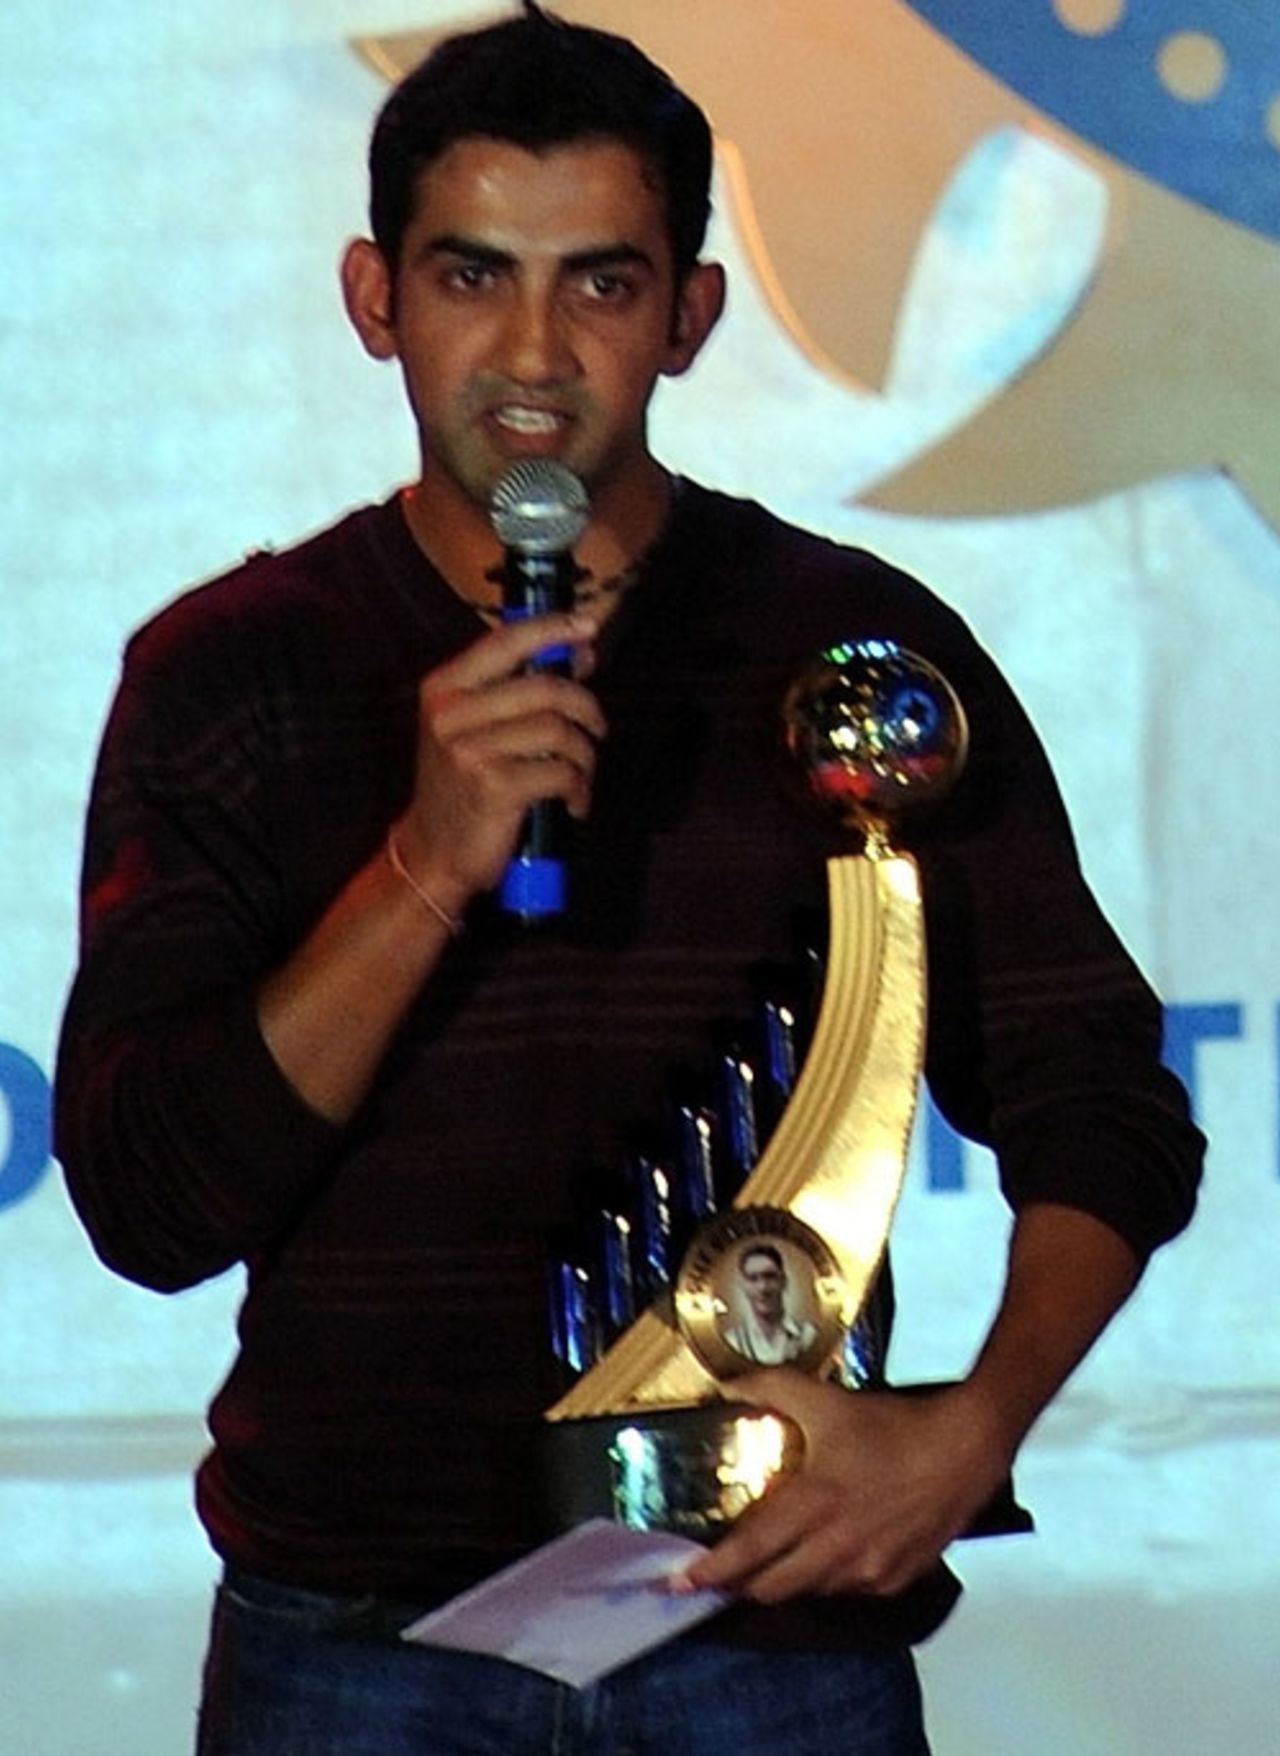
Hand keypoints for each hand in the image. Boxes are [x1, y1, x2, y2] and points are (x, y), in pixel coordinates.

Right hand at [396, 610, 604, 908]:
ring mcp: (470, 751)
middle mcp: (451, 714)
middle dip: (586, 707)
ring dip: (584, 756)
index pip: (505, 642)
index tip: (586, 627)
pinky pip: (560, 772)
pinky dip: (578, 788)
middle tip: (597, 729)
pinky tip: (572, 801)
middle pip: (545, 688)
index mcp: (444, 689)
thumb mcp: (475, 728)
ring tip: (580, 774)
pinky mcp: (493, 787)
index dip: (552, 628)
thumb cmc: (462, 786)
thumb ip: (521, 688)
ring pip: (558, 731)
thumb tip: (580, 652)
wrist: (433, 851)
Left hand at [678, 1372, 1014, 1602]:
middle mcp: (837, 1547)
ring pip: (809, 1591)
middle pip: (771, 1588)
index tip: (682, 1581)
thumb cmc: (897, 1426)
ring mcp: (868, 1570)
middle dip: (741, 1583)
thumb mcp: (827, 1399)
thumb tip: (729, 1383)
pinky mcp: (895, 1579)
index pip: (750, 1550)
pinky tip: (828, 1554)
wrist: (965, 1448)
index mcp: (814, 1503)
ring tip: (775, 1559)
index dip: (712, 1570)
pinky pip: (848, 1592)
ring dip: (786, 1580)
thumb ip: (771, 1388)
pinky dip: (829, 1578)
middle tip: (723, 1571)